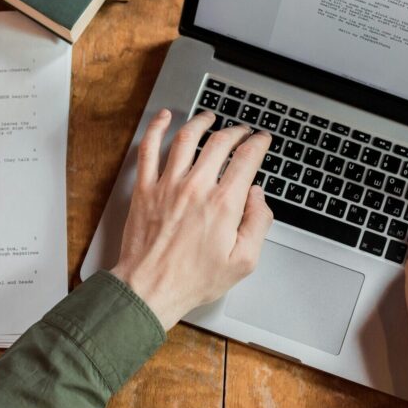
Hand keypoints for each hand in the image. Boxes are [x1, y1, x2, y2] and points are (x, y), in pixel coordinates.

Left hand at [110, 109, 273, 329]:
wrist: (150, 289)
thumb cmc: (194, 279)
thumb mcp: (243, 261)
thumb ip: (258, 224)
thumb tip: (258, 196)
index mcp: (223, 204)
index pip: (246, 159)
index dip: (258, 144)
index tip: (261, 141)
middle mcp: (196, 188)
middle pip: (219, 142)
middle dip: (236, 132)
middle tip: (241, 132)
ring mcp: (168, 186)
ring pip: (186, 138)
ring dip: (201, 122)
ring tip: (210, 118)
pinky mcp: (145, 190)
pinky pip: (148, 150)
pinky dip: (156, 129)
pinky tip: (164, 118)